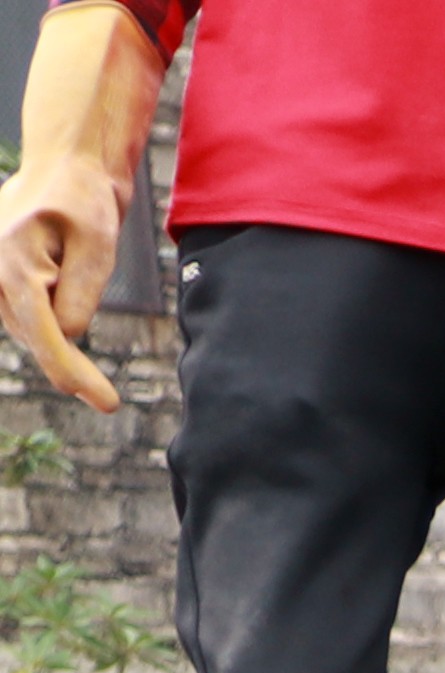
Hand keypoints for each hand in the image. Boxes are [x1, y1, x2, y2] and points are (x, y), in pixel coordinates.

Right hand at [0, 3, 159, 413]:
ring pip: (29, 330)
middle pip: (34, 336)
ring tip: (86, 323)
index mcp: (14, 259)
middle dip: (69, 366)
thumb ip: (81, 295)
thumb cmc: (83, 199)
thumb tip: (68, 336)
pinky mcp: (2, 282)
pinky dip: (50, 330)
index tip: (105, 403)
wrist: (64, 168)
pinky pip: (27, 319)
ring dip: (60, 343)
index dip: (72, 371)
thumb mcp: (98, 248)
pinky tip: (70, 321)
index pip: (43, 331)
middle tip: (106, 400)